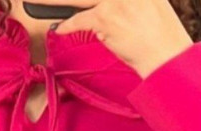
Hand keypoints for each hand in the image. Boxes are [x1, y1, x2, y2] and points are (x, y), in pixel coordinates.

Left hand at [45, 0, 194, 77]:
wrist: (167, 55)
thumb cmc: (160, 35)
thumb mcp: (150, 4)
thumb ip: (127, 1)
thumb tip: (102, 4)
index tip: (74, 0)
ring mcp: (114, 0)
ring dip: (52, 1)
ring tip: (33, 1)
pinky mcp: (106, 17)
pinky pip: (79, 20)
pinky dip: (67, 26)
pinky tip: (59, 28)